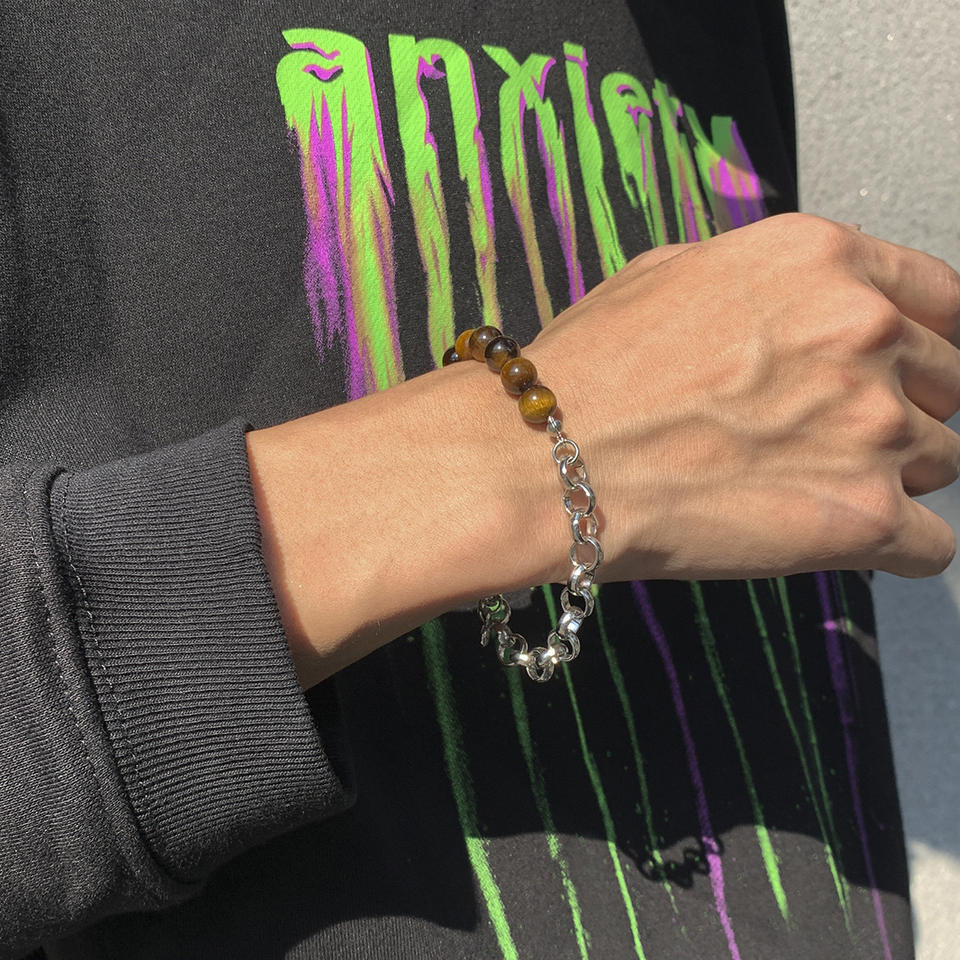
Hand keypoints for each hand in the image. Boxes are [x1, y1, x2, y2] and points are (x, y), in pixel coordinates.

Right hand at [524, 212, 959, 581]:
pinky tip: (842, 539)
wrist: (546, 460)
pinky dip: (896, 548)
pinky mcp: (862, 518)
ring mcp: (871, 426)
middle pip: (948, 384)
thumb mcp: (674, 273)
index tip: (918, 367)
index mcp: (823, 261)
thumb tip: (800, 304)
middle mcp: (864, 331)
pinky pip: (932, 547)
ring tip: (815, 486)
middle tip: (838, 435)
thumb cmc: (591, 369)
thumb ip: (767, 281)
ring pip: (943, 462)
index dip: (932, 338)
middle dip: (908, 408)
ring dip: (894, 476)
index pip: (944, 297)